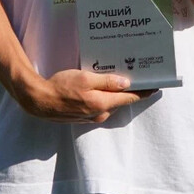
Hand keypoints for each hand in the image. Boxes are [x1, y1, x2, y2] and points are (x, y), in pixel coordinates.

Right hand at [15, 69, 154, 123]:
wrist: (38, 101)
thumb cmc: (60, 86)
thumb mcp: (85, 78)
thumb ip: (106, 81)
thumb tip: (126, 83)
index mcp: (102, 104)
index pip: (130, 98)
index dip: (144, 92)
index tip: (156, 86)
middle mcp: (100, 113)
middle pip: (121, 101)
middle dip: (131, 90)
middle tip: (140, 76)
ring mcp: (92, 116)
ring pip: (110, 103)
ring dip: (117, 93)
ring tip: (122, 79)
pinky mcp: (84, 116)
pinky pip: (100, 105)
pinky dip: (105, 96)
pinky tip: (103, 86)